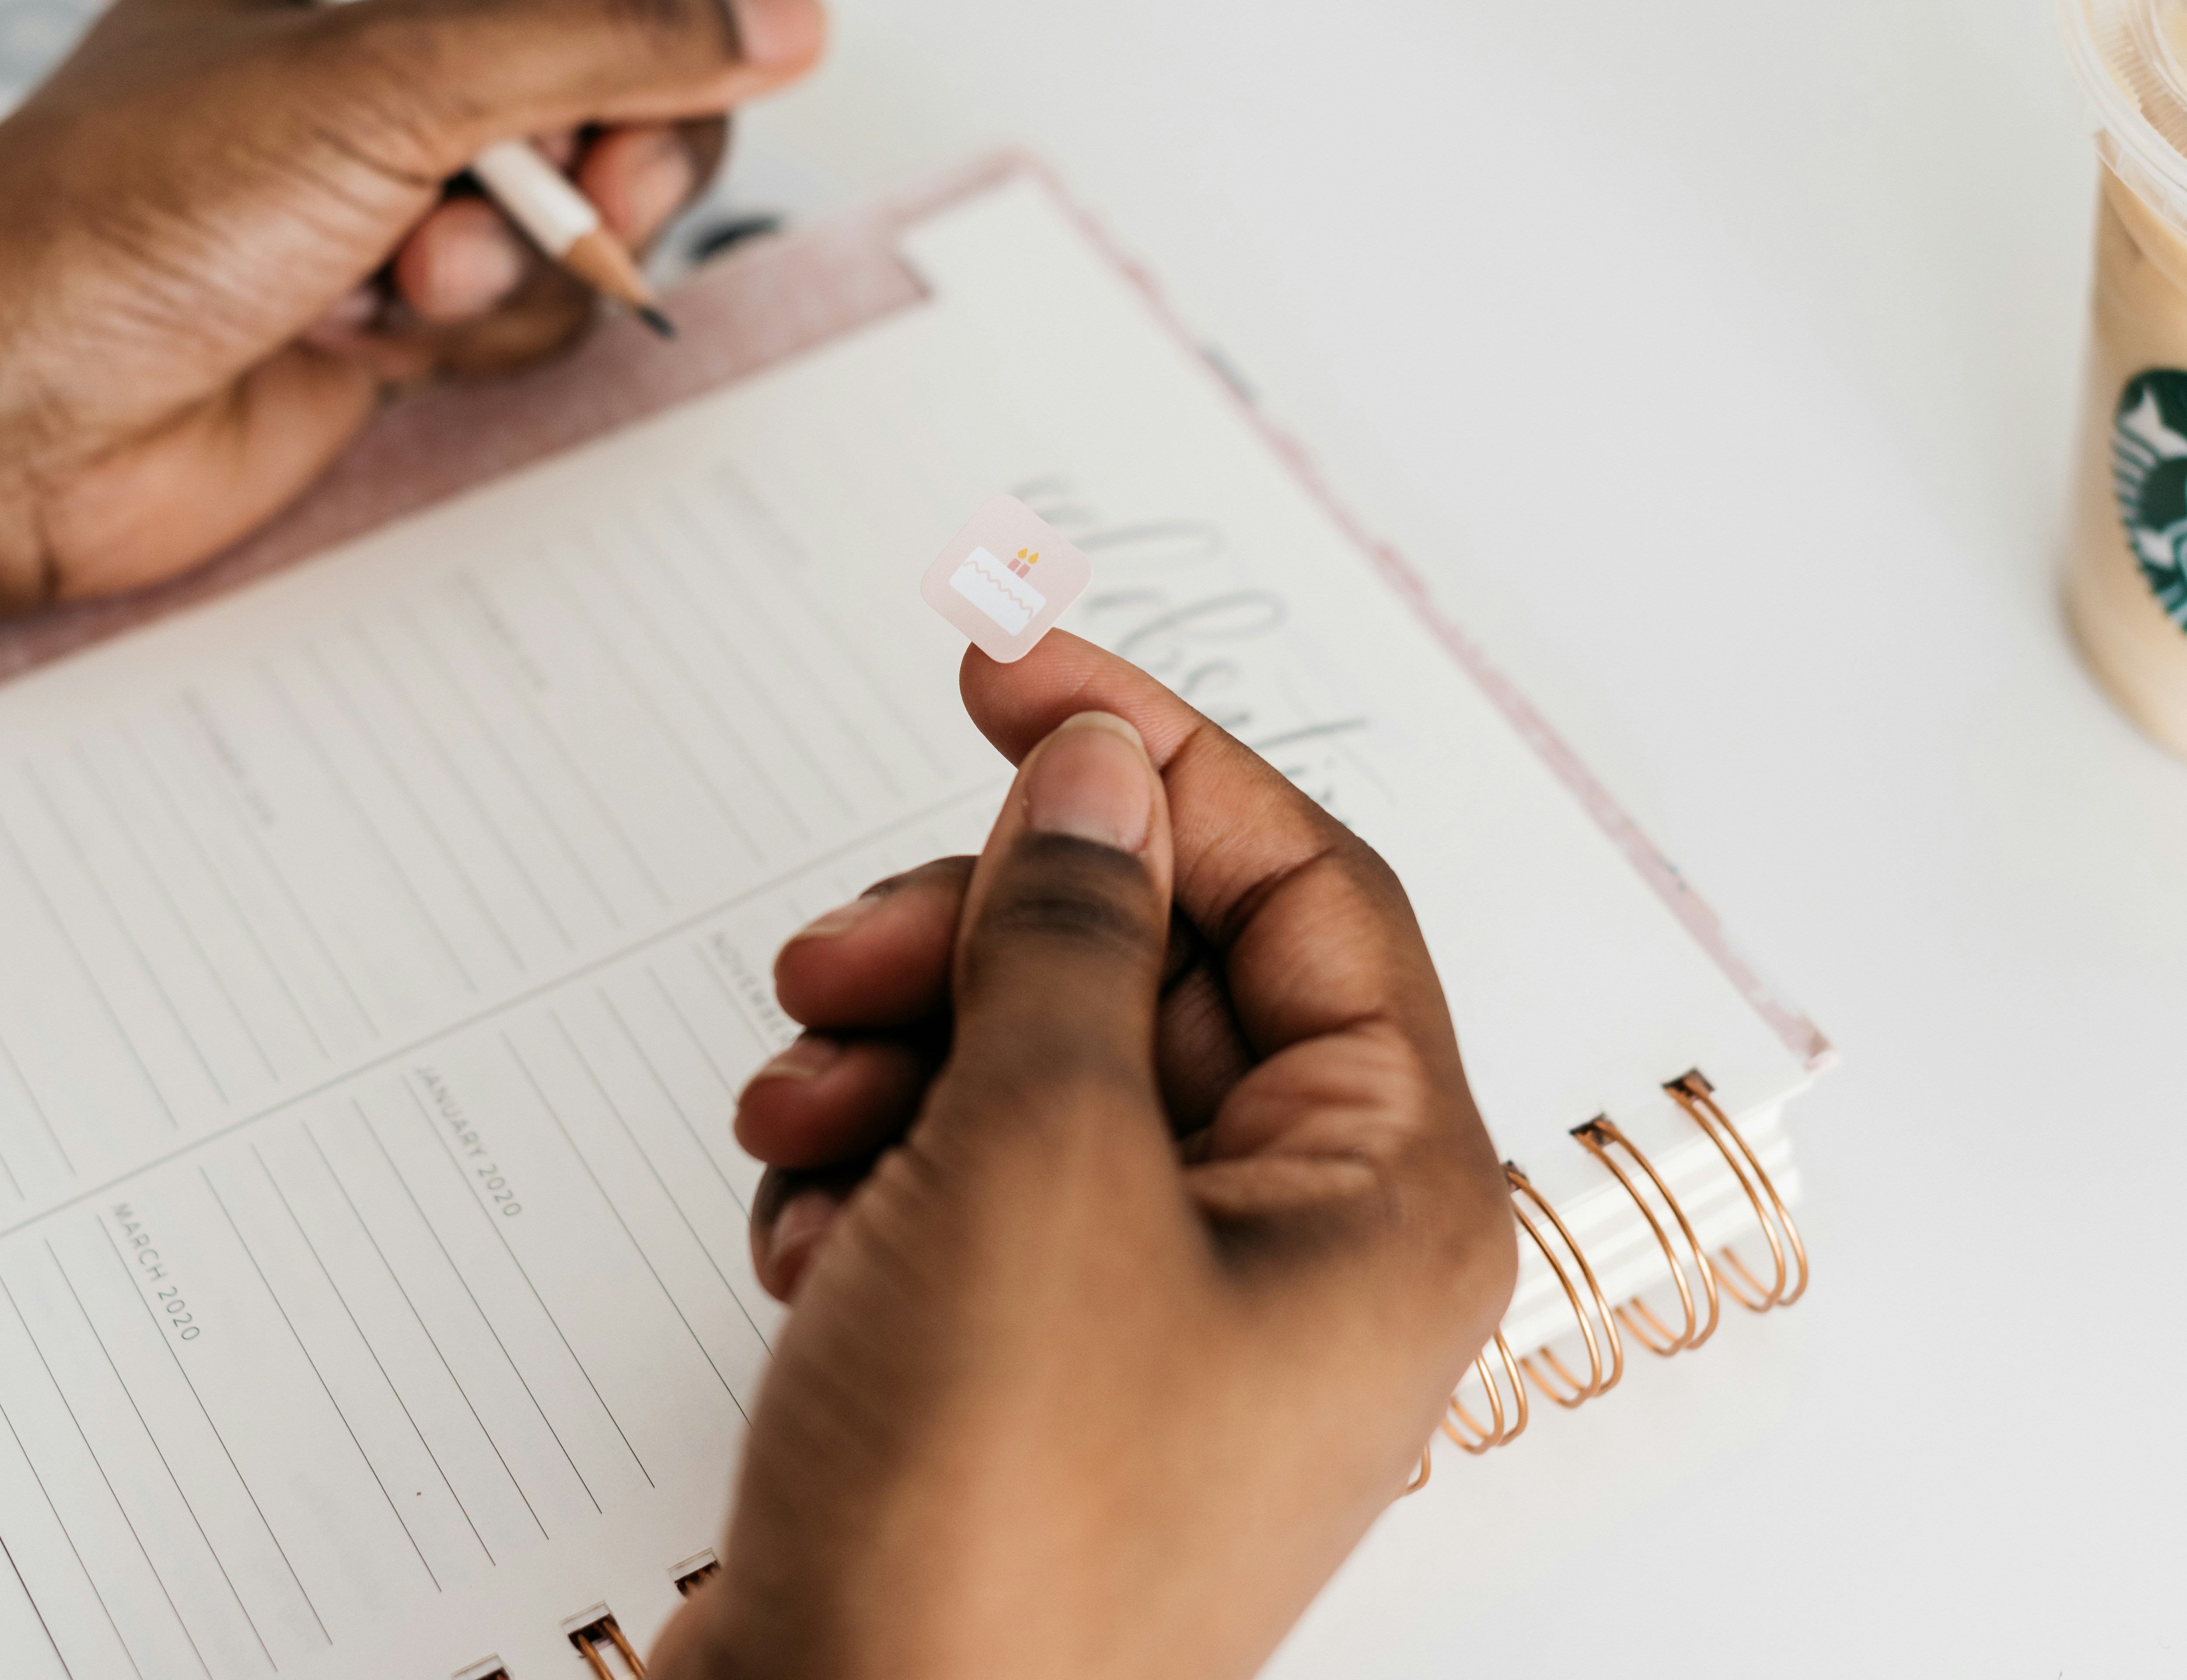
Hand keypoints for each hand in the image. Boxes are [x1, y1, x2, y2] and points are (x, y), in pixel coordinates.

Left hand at [0, 0, 823, 595]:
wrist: (12, 421)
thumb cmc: (114, 224)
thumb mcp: (384, 78)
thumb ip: (605, 36)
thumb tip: (778, 18)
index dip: (612, 10)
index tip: (574, 96)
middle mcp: (384, 49)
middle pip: (618, 68)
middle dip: (587, 157)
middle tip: (555, 201)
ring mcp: (399, 181)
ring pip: (589, 199)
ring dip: (511, 259)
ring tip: (392, 279)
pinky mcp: (402, 303)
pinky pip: (537, 305)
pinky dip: (471, 333)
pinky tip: (360, 338)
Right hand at [661, 634, 1513, 1679]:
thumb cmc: (989, 1519)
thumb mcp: (1034, 1153)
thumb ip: (1069, 926)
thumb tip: (1099, 769)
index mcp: (1385, 1198)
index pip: (1304, 888)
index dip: (1150, 756)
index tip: (1003, 667)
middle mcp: (1298, 1252)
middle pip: (1150, 974)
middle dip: (977, 939)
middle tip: (839, 948)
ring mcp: (1165, 1317)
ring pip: (1037, 1073)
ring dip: (899, 1059)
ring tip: (801, 1115)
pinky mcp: (1041, 1369)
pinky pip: (967, 1188)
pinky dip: (872, 1176)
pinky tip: (807, 1238)